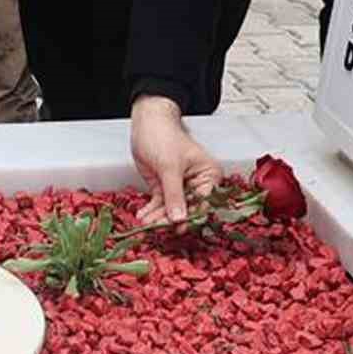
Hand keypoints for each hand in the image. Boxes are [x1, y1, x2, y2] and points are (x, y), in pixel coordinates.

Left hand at [132, 95, 221, 225]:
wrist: (146, 124)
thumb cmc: (164, 136)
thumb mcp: (170, 167)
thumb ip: (175, 195)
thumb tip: (180, 220)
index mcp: (209, 175)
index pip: (204, 203)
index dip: (192, 217)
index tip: (179, 229)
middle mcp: (198, 184)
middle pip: (187, 209)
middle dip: (171, 219)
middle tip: (158, 229)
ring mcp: (181, 187)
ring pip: (172, 209)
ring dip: (158, 217)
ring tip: (145, 223)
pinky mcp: (165, 188)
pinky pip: (160, 204)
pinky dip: (152, 211)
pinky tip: (143, 216)